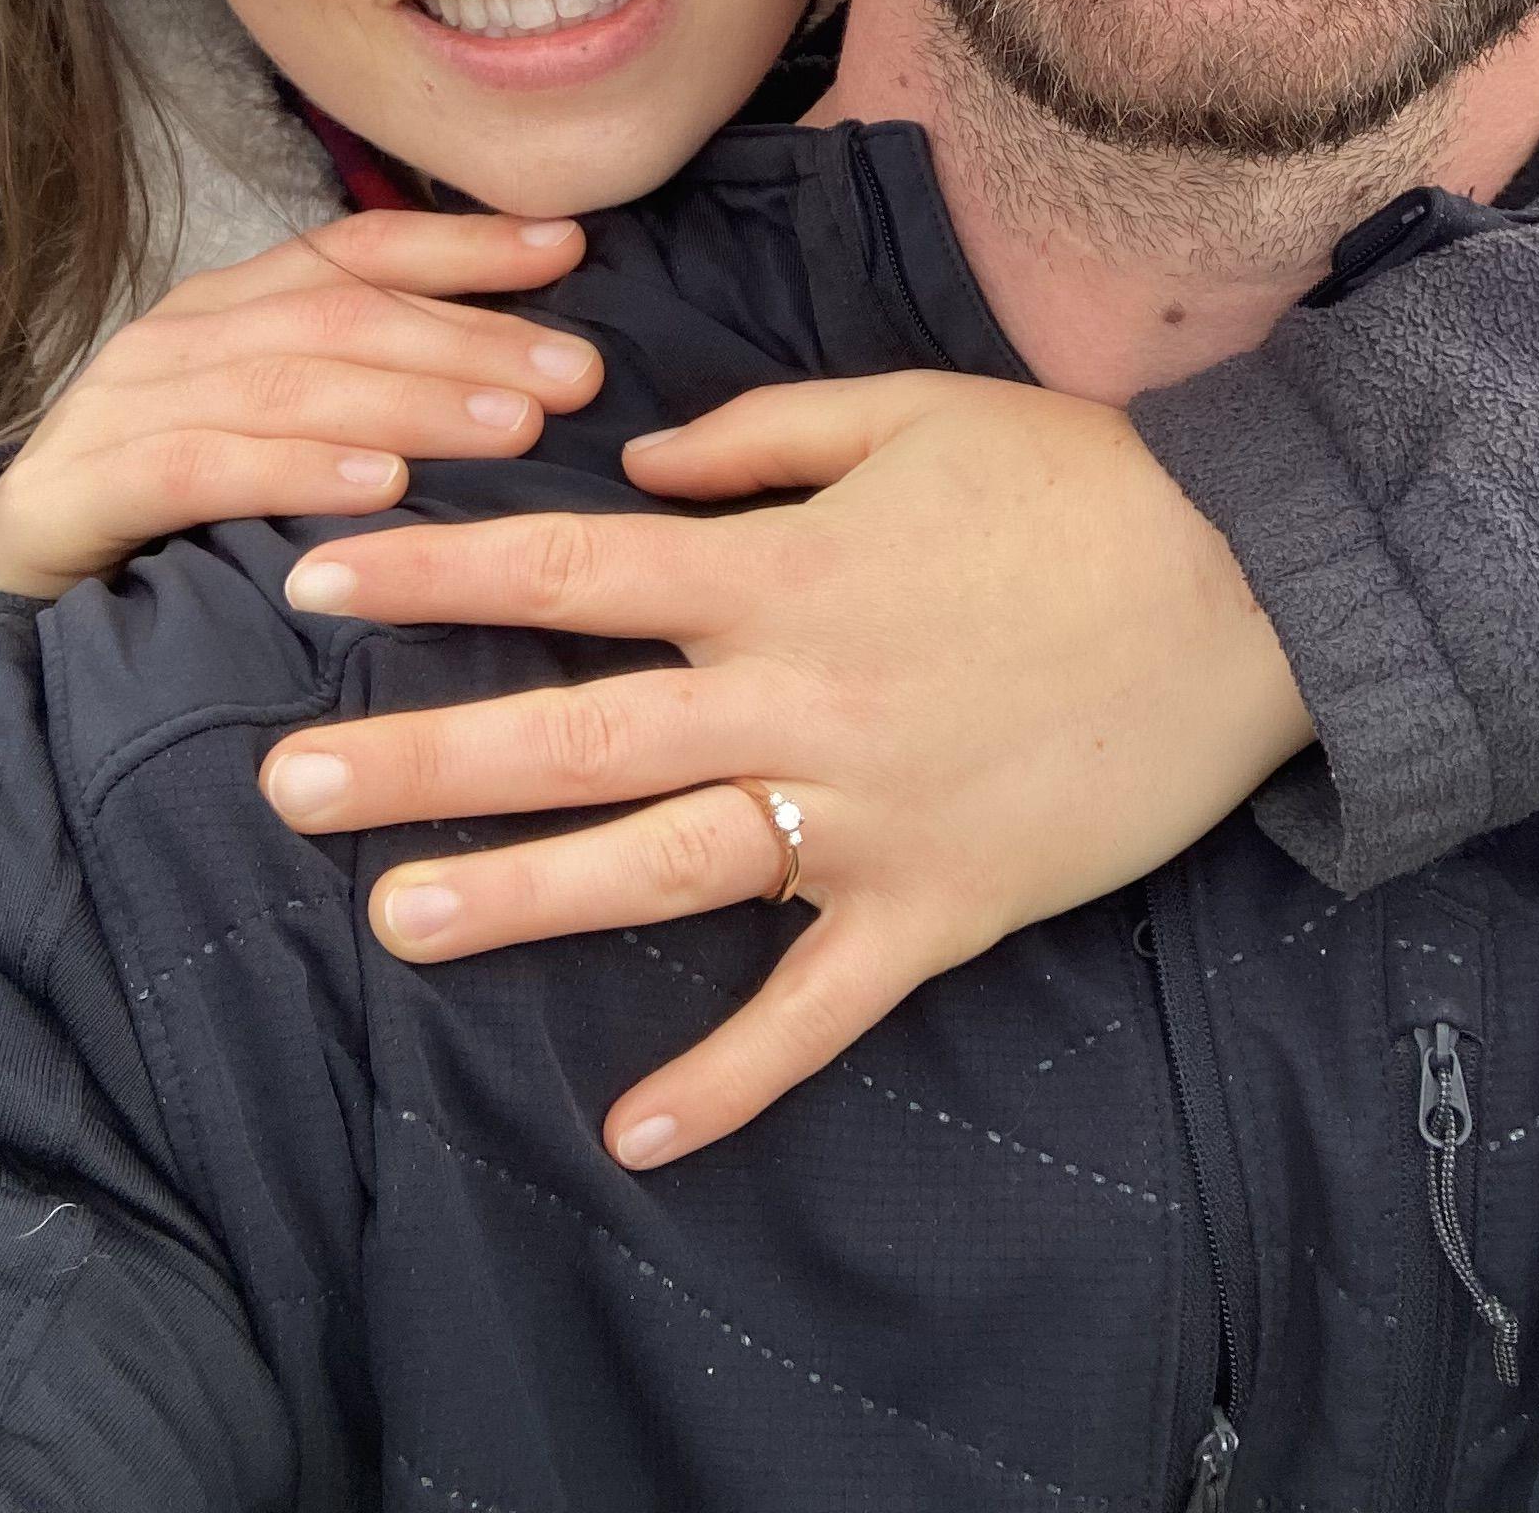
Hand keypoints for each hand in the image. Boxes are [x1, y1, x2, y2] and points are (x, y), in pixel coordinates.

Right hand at [0, 208, 600, 598]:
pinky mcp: (79, 486)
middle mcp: (181, 333)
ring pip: (287, 382)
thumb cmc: (169, 511)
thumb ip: (368, 390)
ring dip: (411, 402)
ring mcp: (123, 402)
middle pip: (342, 315)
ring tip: (512, 429)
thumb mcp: (274, 433)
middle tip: (575, 376)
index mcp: (232, 303)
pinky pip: (200, 466)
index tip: (571, 248)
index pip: (358, 248)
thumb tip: (526, 377)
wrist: (0, 589)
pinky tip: (382, 490)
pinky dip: (296, 472)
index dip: (464, 244)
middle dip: (470, 340)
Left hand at [253, 373, 1315, 1169]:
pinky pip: (821, 1007)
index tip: (312, 580)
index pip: (570, 566)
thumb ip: (757, 438)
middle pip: (578, 731)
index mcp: (781, 568)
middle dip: (423, 757)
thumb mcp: (910, 409)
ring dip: (526, 900)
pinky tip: (635, 1129)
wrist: (1253, 583)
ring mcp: (865, 811)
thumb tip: (626, 461)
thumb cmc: (1075, 480)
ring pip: (665, 866)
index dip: (433, 572)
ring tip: (396, 926)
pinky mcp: (939, 904)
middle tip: (285, 791)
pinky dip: (734, 1076)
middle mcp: (798, 694)